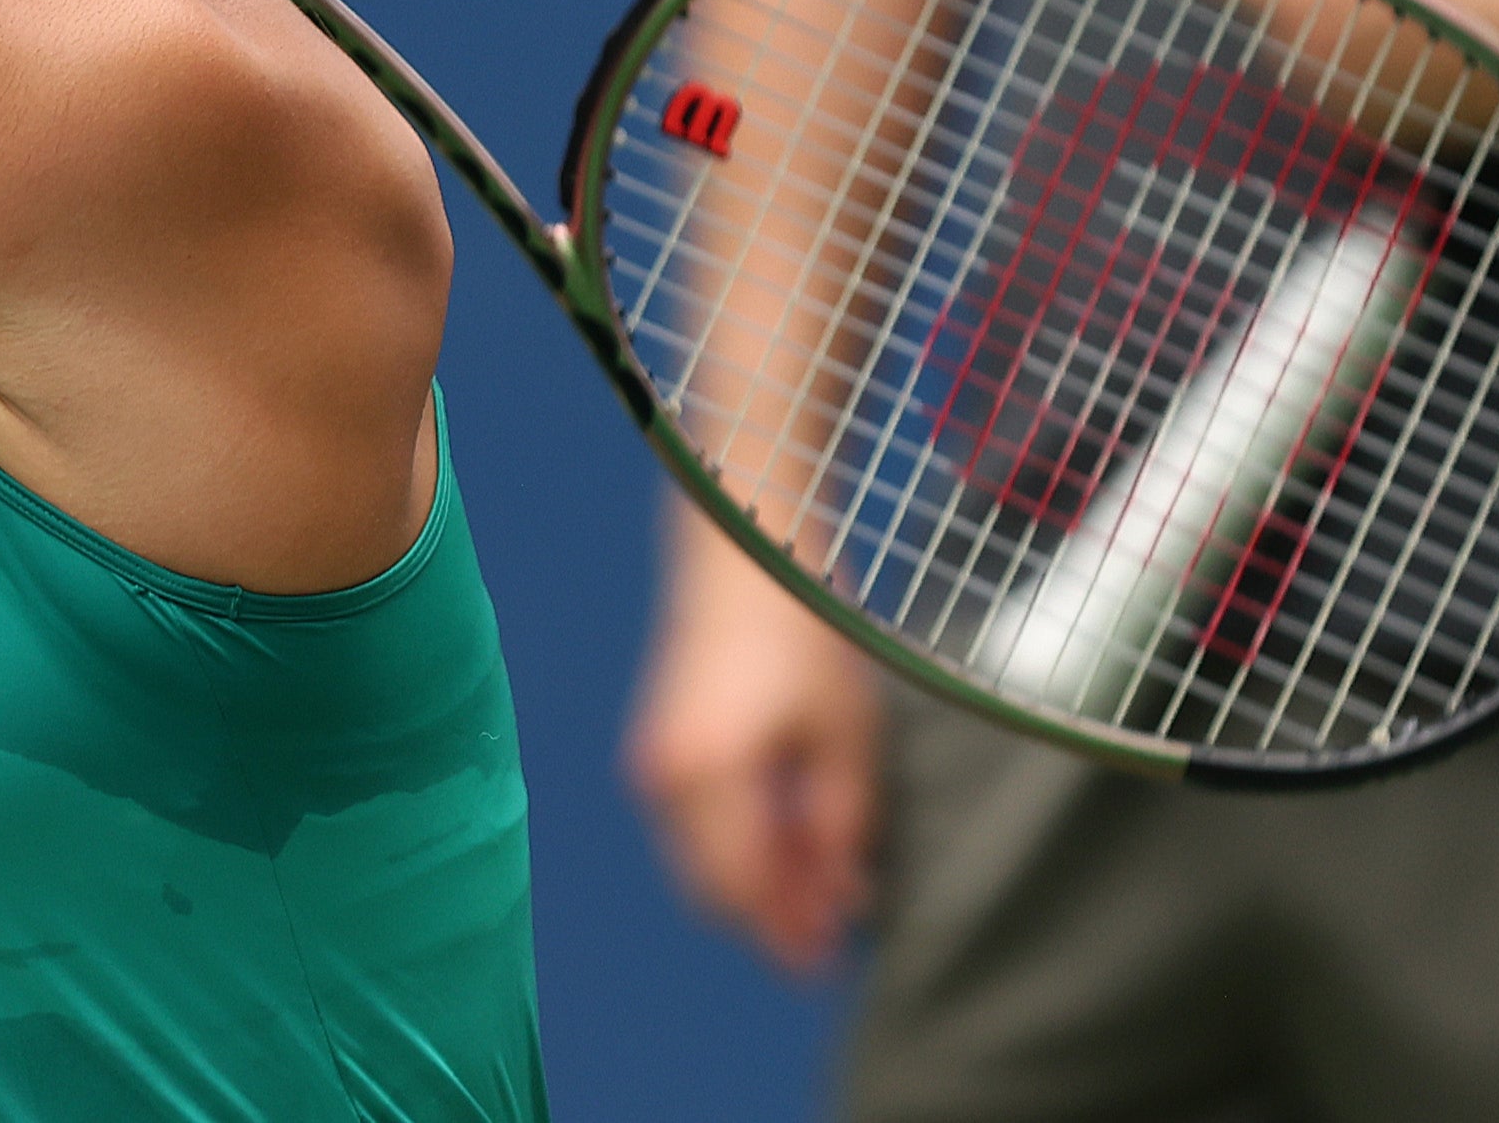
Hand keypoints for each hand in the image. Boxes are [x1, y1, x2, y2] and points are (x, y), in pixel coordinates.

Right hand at [622, 516, 881, 974]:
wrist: (741, 540)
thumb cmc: (800, 624)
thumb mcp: (844, 730)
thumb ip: (841, 824)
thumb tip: (841, 894)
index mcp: (706, 775)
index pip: (741, 893)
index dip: (786, 935)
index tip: (832, 958)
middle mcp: (664, 777)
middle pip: (714, 888)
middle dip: (774, 913)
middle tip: (838, 920)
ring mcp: (653, 760)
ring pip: (704, 858)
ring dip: (760, 877)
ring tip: (827, 874)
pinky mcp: (660, 741)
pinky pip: (696, 821)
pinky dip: (740, 840)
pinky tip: (792, 833)